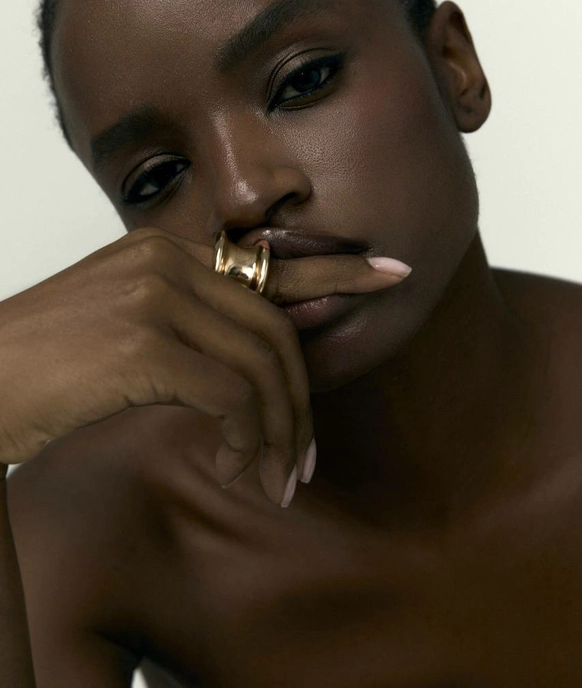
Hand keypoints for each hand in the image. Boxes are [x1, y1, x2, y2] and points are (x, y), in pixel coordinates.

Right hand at [0, 228, 408, 506]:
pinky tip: (238, 469)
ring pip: (262, 365)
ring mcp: (156, 297)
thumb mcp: (126, 327)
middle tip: (306, 459)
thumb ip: (195, 324)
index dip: (338, 269)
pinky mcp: (144, 343)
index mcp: (165, 252)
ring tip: (278, 480)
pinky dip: (249, 439)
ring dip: (280, 433)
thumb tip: (268, 344)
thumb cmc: (48, 367)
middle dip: (302, 400)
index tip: (390, 274)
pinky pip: (232, 395)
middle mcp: (166, 262)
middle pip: (275, 328)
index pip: (270, 263)